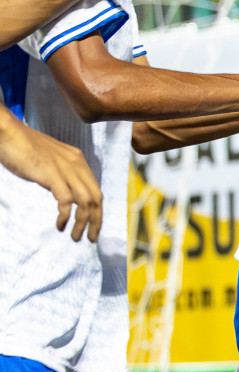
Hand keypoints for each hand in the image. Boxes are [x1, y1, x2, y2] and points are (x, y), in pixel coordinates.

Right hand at [0, 113, 102, 241]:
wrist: (8, 133)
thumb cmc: (24, 147)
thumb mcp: (49, 161)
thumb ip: (60, 174)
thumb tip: (63, 193)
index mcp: (78, 160)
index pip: (96, 190)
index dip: (97, 211)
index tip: (93, 227)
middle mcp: (77, 164)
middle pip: (97, 198)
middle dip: (96, 221)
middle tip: (90, 238)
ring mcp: (65, 169)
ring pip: (86, 201)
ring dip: (83, 222)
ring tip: (75, 236)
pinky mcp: (51, 174)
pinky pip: (67, 200)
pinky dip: (66, 215)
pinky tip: (59, 225)